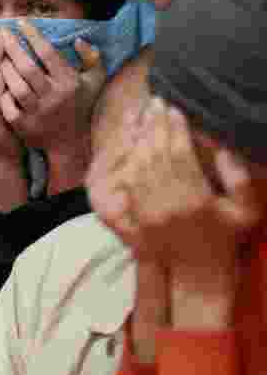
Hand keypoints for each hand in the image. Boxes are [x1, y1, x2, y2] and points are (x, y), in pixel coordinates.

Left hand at [0, 21, 105, 155]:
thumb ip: (92, 58)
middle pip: (28, 69)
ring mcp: (38, 113)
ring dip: (4, 70)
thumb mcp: (94, 81)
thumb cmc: (80, 105)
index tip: (20, 22)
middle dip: (12, 48)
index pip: (48, 54)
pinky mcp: (24, 126)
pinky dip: (1, 96)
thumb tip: (78, 39)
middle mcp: (54, 97)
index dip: (33, 35)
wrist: (69, 143)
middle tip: (0, 33)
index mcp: (69, 82)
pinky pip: (8, 108)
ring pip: (17, 88)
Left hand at [91, 97, 259, 273]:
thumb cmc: (226, 238)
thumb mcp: (246, 212)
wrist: (198, 272)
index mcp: (195, 200)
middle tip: (156, 102)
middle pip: (156, 155)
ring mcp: (148, 210)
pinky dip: (129, 157)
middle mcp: (167, 204)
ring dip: (140, 136)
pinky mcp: (136, 214)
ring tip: (144, 114)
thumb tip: (225, 149)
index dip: (176, 129)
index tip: (175, 109)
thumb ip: (241, 181)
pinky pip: (129, 179)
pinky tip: (133, 141)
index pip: (180, 155)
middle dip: (155, 125)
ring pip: (139, 164)